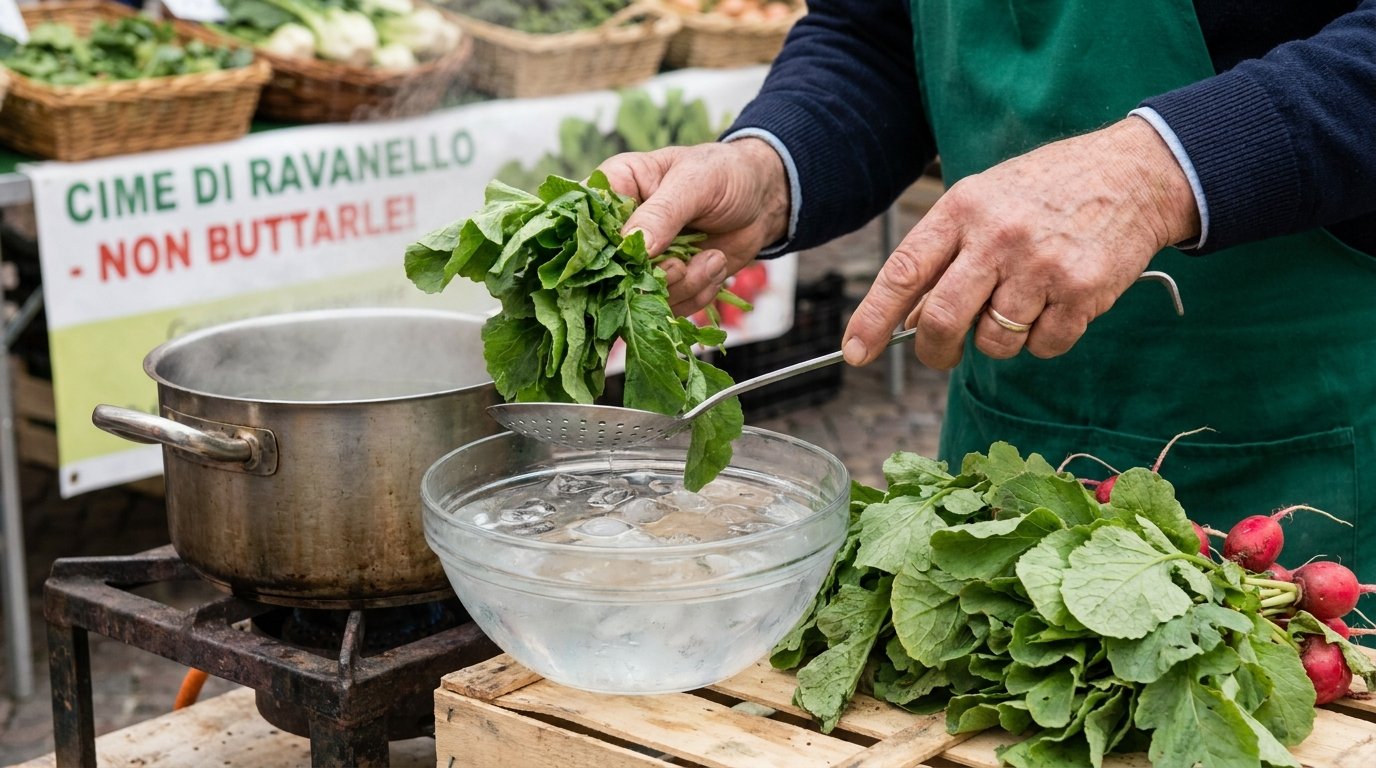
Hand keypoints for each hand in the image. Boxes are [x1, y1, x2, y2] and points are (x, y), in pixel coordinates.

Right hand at [598, 138, 790, 314]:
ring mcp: (643, 260)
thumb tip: (634, 246)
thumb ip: (662, 212)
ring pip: (640, 296)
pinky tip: (715, 265)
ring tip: (712, 259)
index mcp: (616, 187)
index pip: (583, 220)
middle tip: (681, 265)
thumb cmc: (725, 173)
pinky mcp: (667, 284)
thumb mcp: (695, 181)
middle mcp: (622, 229)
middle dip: (649, 278)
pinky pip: (670, 307)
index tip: (625, 259)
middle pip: (608, 271)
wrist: (763, 199)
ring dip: (682, 286)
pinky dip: (698, 293)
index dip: (596, 246)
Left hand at [842, 117, 1200, 369]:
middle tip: (940, 354)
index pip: (904, 271)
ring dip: (999, 341)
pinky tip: (1054, 306)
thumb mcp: (985, 200)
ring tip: (1019, 305)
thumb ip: (946, 254)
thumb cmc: (1048, 190)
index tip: (857, 351)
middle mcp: (998, 237)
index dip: (873, 317)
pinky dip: (1043, 341)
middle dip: (935, 351)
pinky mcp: (1082, 292)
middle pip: (944, 320)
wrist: (1135, 173)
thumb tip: (911, 318)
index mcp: (963, 209)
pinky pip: (1043, 347)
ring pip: (994, 342)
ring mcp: (1041, 266)